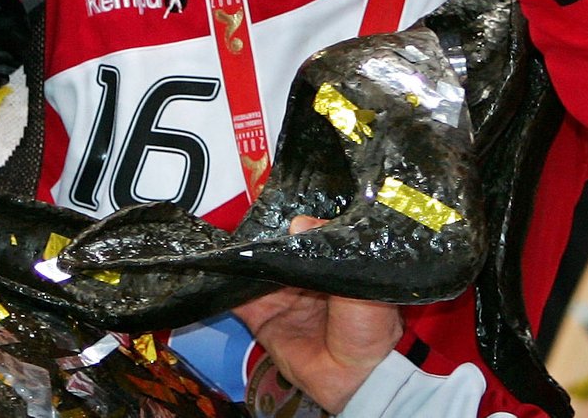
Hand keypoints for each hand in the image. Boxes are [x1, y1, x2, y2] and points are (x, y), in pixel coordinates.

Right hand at [232, 219, 402, 411]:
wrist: (357, 378)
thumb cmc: (370, 331)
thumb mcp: (361, 281)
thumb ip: (334, 251)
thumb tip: (300, 223)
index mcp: (330, 265)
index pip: (304, 237)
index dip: (291, 224)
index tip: (276, 210)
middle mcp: (303, 279)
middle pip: (275, 251)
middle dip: (262, 238)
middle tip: (248, 222)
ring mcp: (281, 299)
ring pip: (254, 271)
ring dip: (241, 260)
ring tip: (228, 244)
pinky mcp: (263, 321)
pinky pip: (239, 301)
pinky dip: (225, 288)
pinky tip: (218, 273)